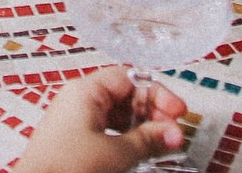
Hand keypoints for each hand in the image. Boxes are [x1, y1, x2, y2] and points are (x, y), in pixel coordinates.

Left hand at [15, 69, 189, 172]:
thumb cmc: (64, 167)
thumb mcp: (115, 153)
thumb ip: (147, 140)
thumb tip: (171, 132)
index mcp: (84, 91)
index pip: (129, 78)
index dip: (156, 93)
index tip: (177, 111)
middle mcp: (78, 101)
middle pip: (125, 96)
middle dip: (153, 113)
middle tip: (173, 131)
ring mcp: (75, 121)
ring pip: (118, 116)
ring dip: (142, 128)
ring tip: (162, 143)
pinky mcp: (75, 141)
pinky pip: (108, 131)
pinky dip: (127, 138)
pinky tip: (140, 151)